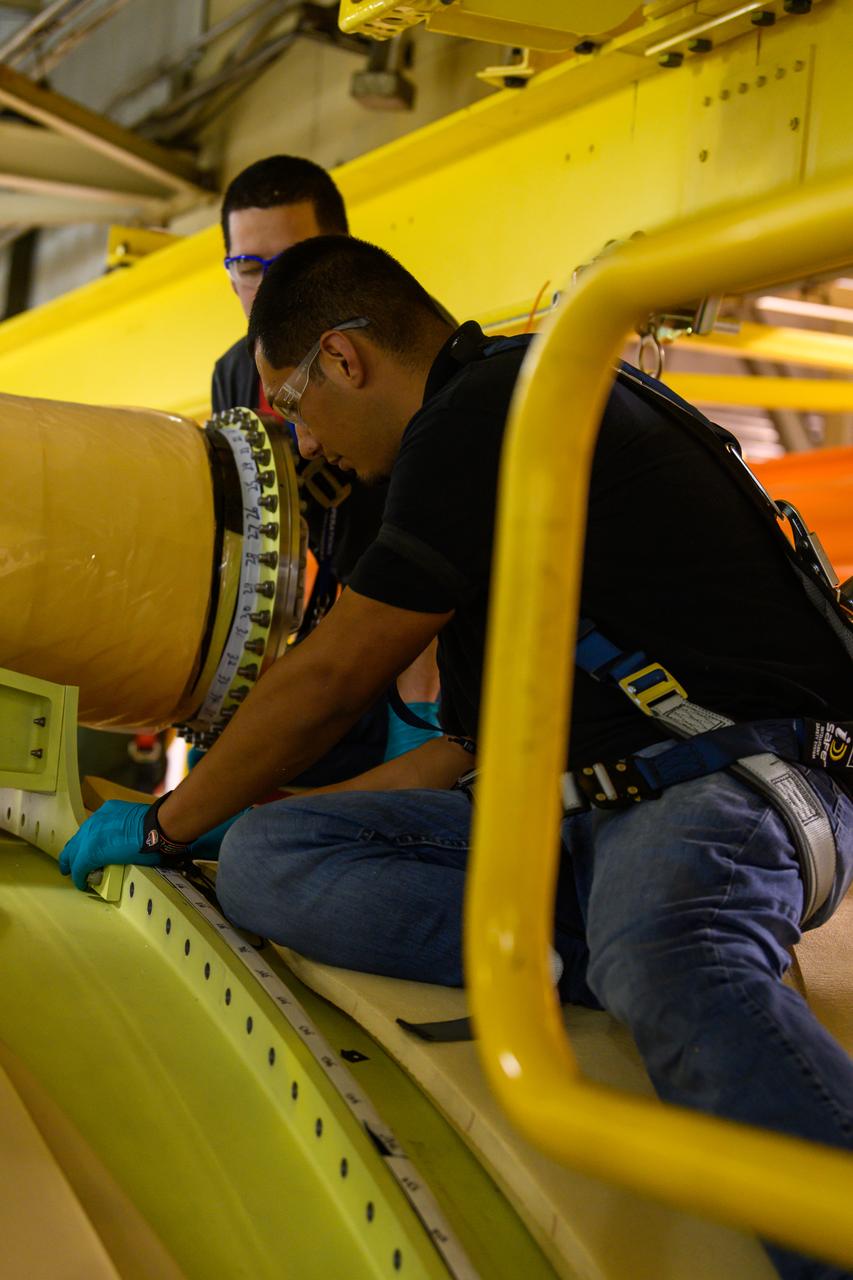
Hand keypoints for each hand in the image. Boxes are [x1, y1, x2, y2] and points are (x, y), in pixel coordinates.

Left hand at [58, 801, 251, 890]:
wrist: (156, 827)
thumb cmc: (155, 823)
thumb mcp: (136, 819)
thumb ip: (127, 827)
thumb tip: (132, 839)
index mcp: (108, 811)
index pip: (91, 829)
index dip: (88, 842)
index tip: (90, 850)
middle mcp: (95, 821)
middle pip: (77, 840)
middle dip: (73, 854)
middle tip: (73, 866)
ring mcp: (89, 837)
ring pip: (73, 853)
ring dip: (75, 865)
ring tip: (76, 876)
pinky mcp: (89, 853)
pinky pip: (80, 866)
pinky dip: (80, 876)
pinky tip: (81, 883)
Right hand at [59, 800, 158, 890]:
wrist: (159, 826)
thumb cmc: (145, 851)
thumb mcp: (122, 866)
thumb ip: (107, 867)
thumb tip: (104, 869)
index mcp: (91, 851)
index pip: (78, 868)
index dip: (78, 879)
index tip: (82, 884)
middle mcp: (89, 833)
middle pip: (71, 850)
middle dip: (69, 862)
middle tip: (68, 871)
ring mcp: (97, 818)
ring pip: (81, 834)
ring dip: (79, 845)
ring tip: (78, 853)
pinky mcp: (107, 809)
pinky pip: (96, 822)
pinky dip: (94, 831)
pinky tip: (97, 835)